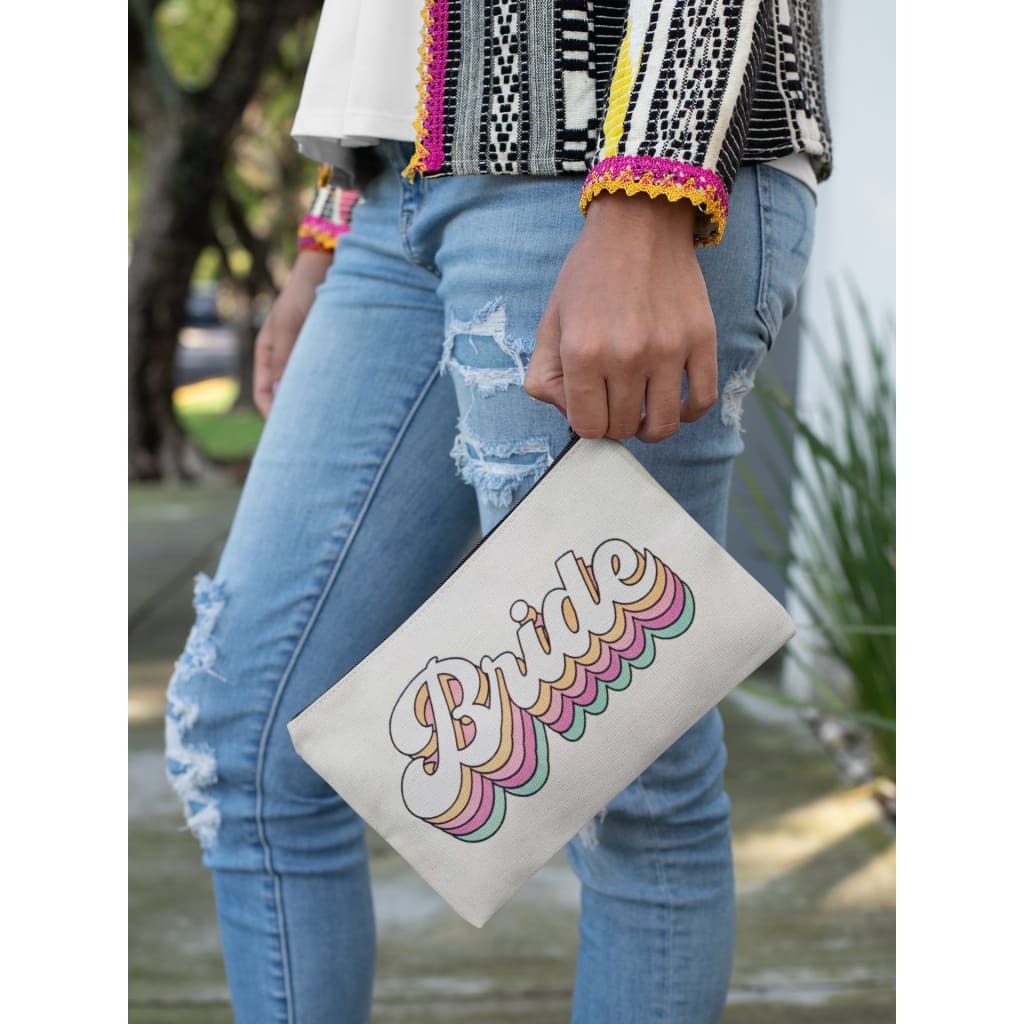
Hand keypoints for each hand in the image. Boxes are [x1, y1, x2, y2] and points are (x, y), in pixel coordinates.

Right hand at [253, 249, 333, 416]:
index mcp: (268, 353)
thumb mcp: (290, 325)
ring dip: (318, 403)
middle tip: (316, 435)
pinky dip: (333, 389)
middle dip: (298, 414)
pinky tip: (348, 399)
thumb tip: (281, 394)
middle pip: (287, 396)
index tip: (290, 431)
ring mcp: (307, 355)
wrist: (330, 266)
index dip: (274, 415)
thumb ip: (285, 359)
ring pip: (309, 388)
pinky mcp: (329, 351)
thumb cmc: (304, 293)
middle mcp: (286, 358)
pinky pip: (327, 377)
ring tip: (334, 421)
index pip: (264, 395)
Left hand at [524, 191, 717, 441]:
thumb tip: (571, 416)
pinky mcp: (701, 340)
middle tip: (615, 401)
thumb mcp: (550, 321)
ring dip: (649, 427)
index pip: (587, 427)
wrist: (639, 223)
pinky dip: (688, 414)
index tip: (592, 407)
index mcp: (582, 351)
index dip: (587, 423)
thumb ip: (545, 377)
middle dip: (615, 422)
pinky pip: (701, 401)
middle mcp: (625, 355)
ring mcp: (668, 349)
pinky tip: (674, 404)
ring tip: (642, 411)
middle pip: (623, 428)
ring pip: (662, 425)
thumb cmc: (590, 275)